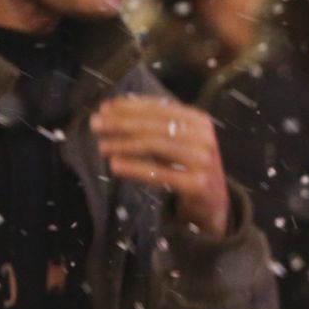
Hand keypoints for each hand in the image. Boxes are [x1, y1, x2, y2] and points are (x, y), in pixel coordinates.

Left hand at [91, 95, 230, 239]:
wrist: (213, 202)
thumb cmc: (188, 167)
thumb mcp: (177, 141)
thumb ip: (154, 127)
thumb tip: (112, 111)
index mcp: (199, 120)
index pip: (160, 108)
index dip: (131, 106)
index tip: (105, 107)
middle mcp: (203, 137)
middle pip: (155, 126)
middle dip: (121, 123)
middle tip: (95, 124)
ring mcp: (202, 160)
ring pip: (155, 146)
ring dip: (124, 145)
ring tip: (102, 146)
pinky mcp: (196, 183)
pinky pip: (158, 173)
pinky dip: (134, 168)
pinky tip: (115, 166)